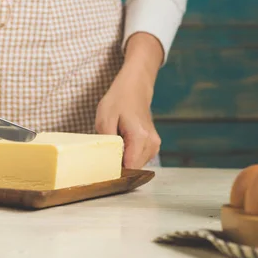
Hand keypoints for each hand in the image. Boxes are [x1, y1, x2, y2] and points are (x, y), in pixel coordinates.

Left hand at [95, 32, 163, 167]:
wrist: (134, 87)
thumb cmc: (119, 100)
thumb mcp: (104, 120)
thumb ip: (107, 144)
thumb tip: (106, 162)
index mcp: (140, 137)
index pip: (129, 167)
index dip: (115, 170)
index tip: (102, 167)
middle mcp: (152, 144)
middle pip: (133, 168)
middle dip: (118, 166)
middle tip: (105, 153)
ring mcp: (155, 145)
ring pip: (136, 165)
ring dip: (123, 160)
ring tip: (115, 145)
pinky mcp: (153, 145)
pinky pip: (139, 159)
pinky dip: (129, 156)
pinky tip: (121, 144)